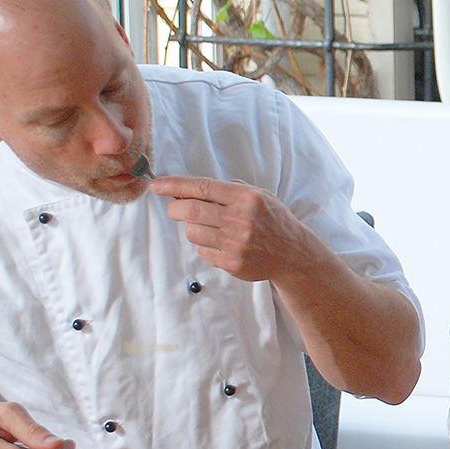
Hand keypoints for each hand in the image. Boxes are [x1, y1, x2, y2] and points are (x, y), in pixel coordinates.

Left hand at [151, 176, 315, 283]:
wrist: (292, 253)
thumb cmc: (272, 220)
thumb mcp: (258, 195)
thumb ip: (228, 190)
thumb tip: (190, 190)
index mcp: (246, 198)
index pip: (202, 188)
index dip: (175, 185)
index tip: (157, 185)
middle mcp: (240, 220)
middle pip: (190, 211)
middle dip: (175, 209)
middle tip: (175, 209)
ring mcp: (235, 243)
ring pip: (192, 233)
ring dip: (193, 229)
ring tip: (210, 228)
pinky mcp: (232, 263)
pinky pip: (202, 251)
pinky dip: (205, 246)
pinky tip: (221, 244)